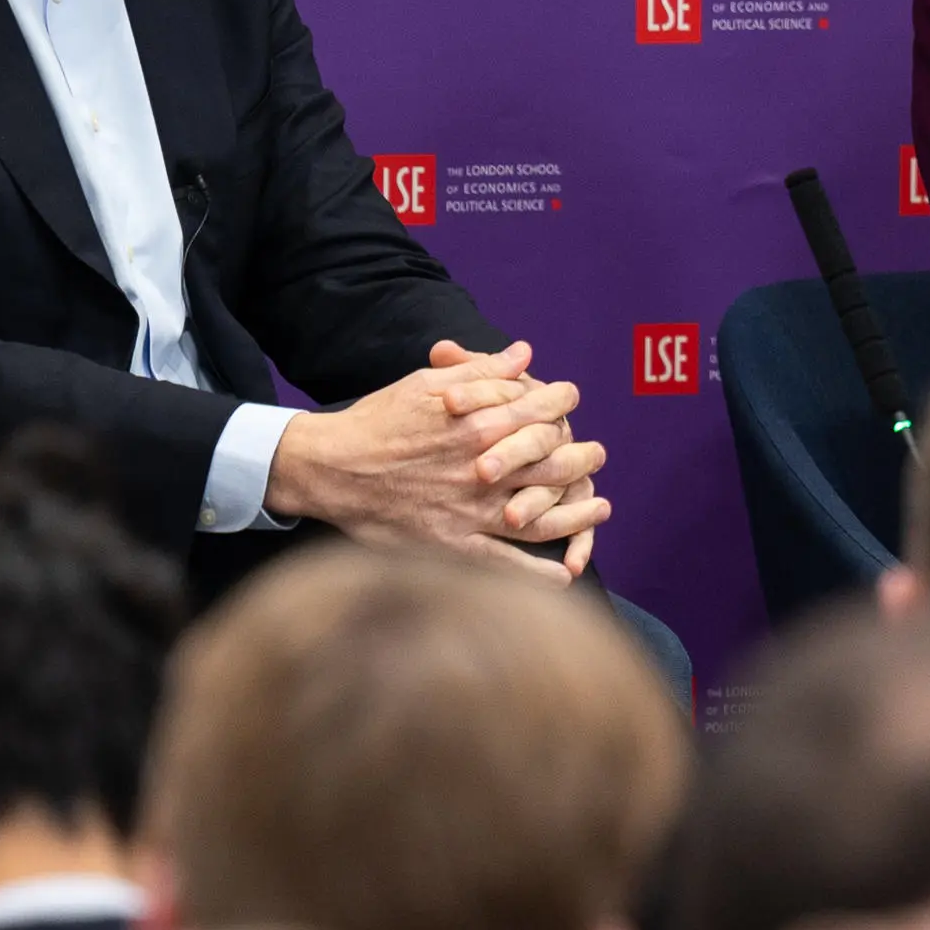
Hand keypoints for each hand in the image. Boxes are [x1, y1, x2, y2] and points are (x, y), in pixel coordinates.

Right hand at [267, 340, 607, 580]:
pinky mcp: (452, 545)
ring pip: (542, 515)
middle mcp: (484, 468)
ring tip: (599, 507)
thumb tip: (523, 354)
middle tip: (597, 455)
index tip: (572, 400)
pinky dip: (537, 572)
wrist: (329, 469)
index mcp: (480, 424)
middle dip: (584, 457)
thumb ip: (481, 372)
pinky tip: (563, 575)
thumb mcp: (428, 385)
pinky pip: (505, 564)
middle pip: (554, 464)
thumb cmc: (378, 421)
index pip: (542, 410)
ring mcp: (471, 510)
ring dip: (577, 512)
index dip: (563, 402)